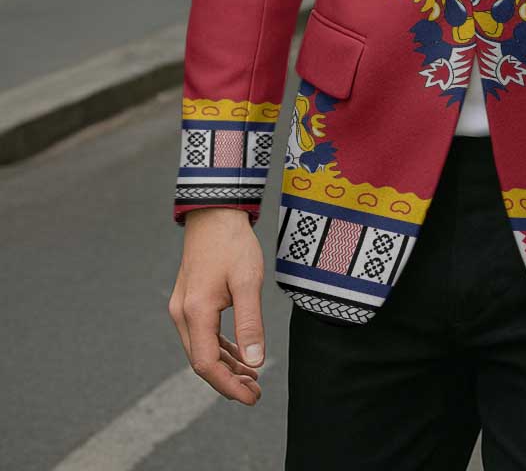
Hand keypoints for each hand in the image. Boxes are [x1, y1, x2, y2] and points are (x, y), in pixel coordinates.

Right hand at [169, 208, 265, 403]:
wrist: (215, 214)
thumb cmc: (233, 245)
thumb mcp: (248, 282)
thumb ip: (250, 323)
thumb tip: (255, 362)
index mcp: (195, 312)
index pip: (206, 364)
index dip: (228, 386)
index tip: (252, 397)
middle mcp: (182, 314)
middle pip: (202, 360)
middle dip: (229, 381)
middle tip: (256, 393)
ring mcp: (183, 307)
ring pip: (202, 349)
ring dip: (226, 366)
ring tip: (252, 378)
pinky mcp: (189, 300)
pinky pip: (203, 334)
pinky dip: (221, 348)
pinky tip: (239, 355)